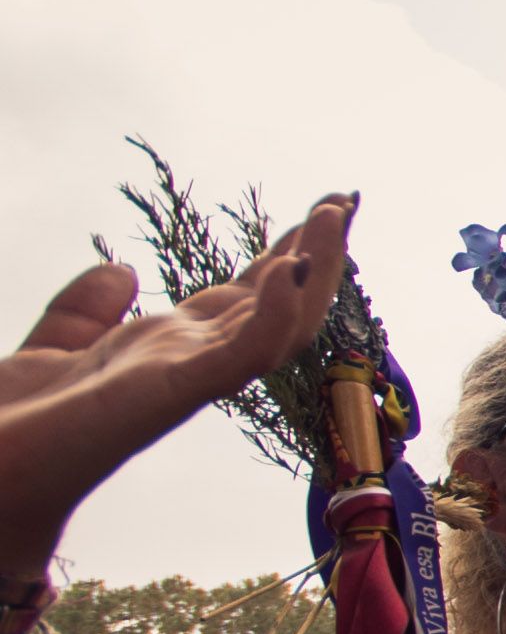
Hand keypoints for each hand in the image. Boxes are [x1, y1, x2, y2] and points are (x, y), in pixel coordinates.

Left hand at [0, 195, 353, 579]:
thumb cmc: (11, 432)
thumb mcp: (49, 349)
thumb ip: (83, 309)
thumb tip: (120, 270)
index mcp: (162, 355)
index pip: (241, 300)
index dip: (282, 256)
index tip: (317, 213)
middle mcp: (184, 366)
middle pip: (272, 306)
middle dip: (316, 256)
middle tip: (344, 201)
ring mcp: (183, 381)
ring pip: (276, 327)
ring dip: (312, 271)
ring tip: (331, 218)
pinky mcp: (168, 393)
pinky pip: (239, 355)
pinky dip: (272, 315)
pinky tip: (289, 272)